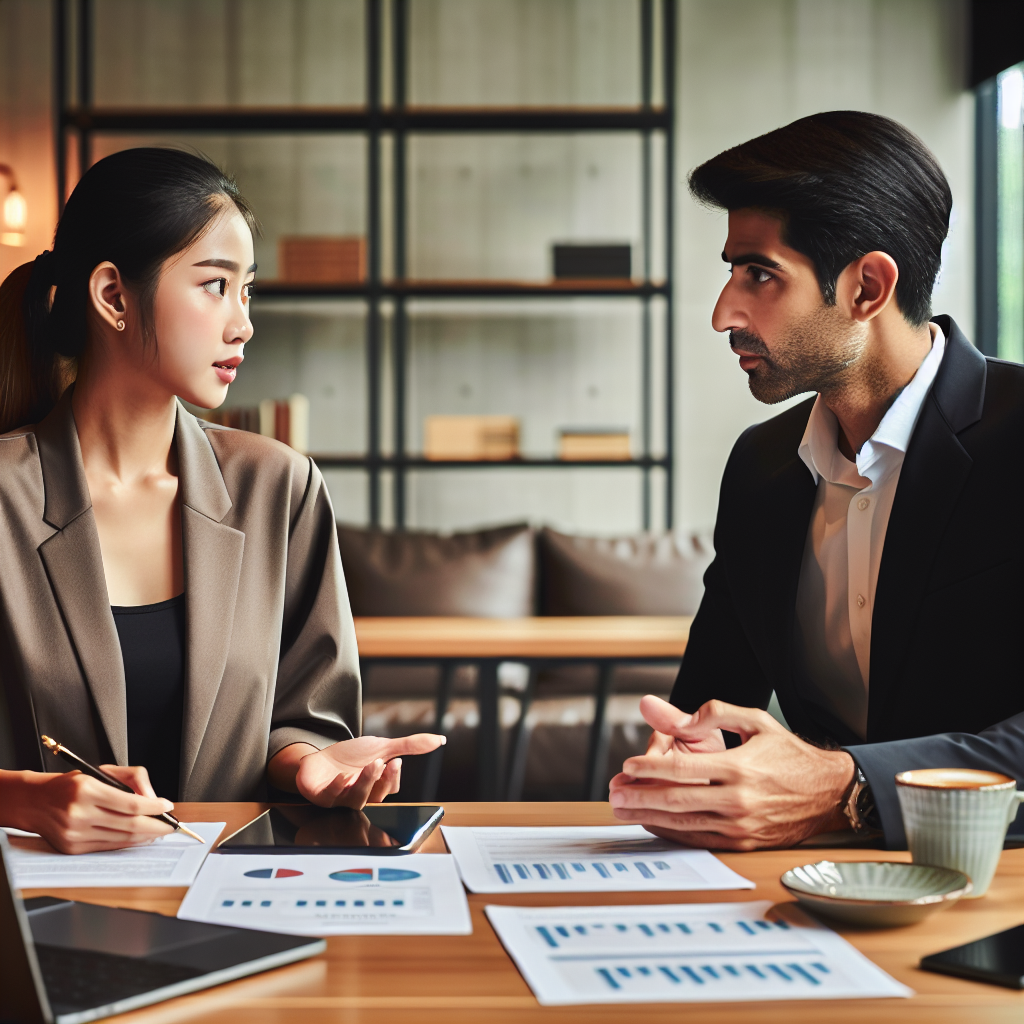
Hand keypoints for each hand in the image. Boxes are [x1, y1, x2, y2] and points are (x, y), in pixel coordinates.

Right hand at [0, 766, 174, 854]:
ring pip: (121, 838)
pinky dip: (127, 843)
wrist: (35, 801)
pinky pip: (108, 847)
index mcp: (87, 790)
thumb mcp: (100, 772)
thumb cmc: (72, 784)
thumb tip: (152, 798)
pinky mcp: (72, 848)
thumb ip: (131, 779)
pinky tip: (139, 838)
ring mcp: (75, 834)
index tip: (167, 806)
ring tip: (158, 831)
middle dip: (156, 826)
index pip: (131, 803)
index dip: (154, 807)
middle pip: (129, 824)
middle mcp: (79, 813)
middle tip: (171, 825)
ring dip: (145, 837)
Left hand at [269, 734, 445, 808]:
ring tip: (370, 765)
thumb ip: (409, 746)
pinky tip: (341, 778)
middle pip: (374, 796)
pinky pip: (331, 797)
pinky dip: (337, 788)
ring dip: (364, 782)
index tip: (396, 761)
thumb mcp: (381, 747)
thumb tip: (440, 740)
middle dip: (380, 780)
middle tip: (384, 763)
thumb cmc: (351, 758)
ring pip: (356, 799)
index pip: (390, 788)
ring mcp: (340, 799)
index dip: (393, 777)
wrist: (318, 760)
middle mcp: (360, 796)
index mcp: (375, 787)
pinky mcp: (321, 796)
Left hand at [608, 699, 855, 849]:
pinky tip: (654, 824)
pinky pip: (700, 839)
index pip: (682, 768)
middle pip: (675, 800)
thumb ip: (711, 715)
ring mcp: (740, 826)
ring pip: (684, 823)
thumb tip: (672, 714)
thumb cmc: (788, 753)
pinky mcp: (744, 843)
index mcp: (738, 767)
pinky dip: (672, 833)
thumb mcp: (754, 722)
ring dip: (648, 817)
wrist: (829, 792)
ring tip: (622, 809)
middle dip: (639, 796)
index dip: (649, 767)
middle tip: (613, 792)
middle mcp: (737, 799)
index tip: (626, 765)